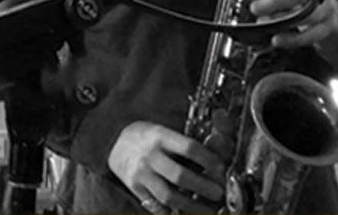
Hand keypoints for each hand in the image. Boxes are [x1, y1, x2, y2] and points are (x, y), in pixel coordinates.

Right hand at [107, 121, 224, 213]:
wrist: (116, 142)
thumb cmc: (148, 137)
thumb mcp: (165, 132)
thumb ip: (186, 144)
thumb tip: (217, 155)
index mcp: (160, 136)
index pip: (189, 147)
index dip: (209, 159)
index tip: (221, 168)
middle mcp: (150, 156)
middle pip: (180, 175)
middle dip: (204, 187)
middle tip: (218, 193)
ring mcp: (141, 174)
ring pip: (169, 196)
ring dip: (192, 206)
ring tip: (207, 209)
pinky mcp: (135, 189)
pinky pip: (156, 205)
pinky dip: (172, 212)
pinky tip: (186, 212)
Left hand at [249, 0, 337, 64]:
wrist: (329, 14)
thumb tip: (260, 5)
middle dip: (275, 2)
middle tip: (255, 8)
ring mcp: (324, 10)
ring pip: (307, 16)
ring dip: (283, 22)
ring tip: (263, 25)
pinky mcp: (326, 28)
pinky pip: (311, 35)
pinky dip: (293, 39)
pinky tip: (277, 40)